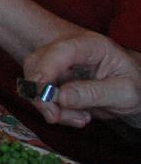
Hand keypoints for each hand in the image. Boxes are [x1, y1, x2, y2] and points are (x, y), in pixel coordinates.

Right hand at [23, 33, 140, 126]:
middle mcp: (69, 50)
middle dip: (41, 94)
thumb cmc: (134, 85)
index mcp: (91, 45)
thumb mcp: (123, 92)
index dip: (46, 69)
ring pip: (33, 80)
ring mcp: (58, 63)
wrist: (134, 90)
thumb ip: (93, 93)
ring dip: (48, 105)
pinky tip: (75, 115)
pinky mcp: (53, 78)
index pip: (61, 50)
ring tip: (78, 118)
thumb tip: (61, 97)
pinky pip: (39, 93)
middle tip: (55, 117)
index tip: (42, 93)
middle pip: (38, 65)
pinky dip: (52, 109)